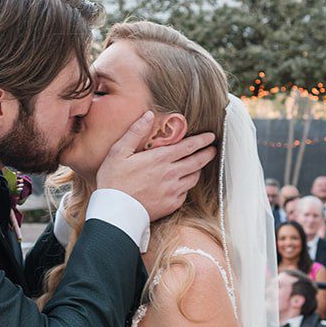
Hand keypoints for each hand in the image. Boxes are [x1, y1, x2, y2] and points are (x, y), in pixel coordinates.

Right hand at [96, 112, 217, 221]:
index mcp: (160, 158)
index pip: (188, 146)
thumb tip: (149, 115)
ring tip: (198, 165)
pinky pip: (185, 193)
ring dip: (198, 169)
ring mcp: (173, 191)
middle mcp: (170, 174)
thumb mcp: (118, 152)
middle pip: (197, 161)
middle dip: (207, 153)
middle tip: (212, 149)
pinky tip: (183, 183)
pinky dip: (187, 186)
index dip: (202, 140)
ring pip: (194, 178)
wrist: (115, 211)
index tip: (210, 136)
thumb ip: (135, 132)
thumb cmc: (113, 180)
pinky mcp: (171, 205)